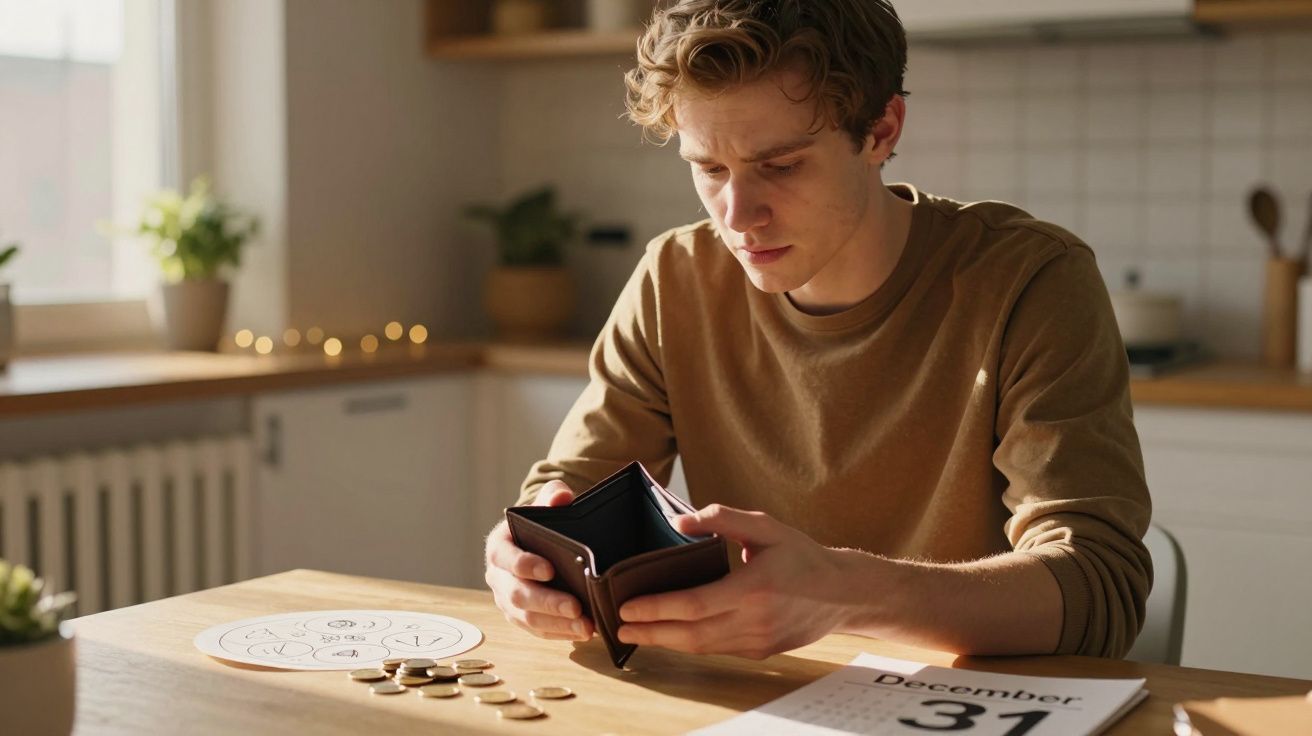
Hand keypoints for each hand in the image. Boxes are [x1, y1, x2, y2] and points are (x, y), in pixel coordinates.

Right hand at [484, 480, 593, 640]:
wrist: (539, 543)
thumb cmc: (542, 523)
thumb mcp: (547, 504)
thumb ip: (553, 497)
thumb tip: (561, 496)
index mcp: (499, 546)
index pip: (506, 557)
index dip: (525, 564)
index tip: (550, 570)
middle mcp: (497, 576)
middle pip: (517, 594)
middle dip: (548, 603)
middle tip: (576, 607)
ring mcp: (507, 600)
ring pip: (527, 618)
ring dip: (557, 624)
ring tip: (586, 626)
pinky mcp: (520, 618)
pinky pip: (537, 632)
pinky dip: (560, 633)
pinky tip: (582, 632)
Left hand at [616, 504, 848, 658]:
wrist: (843, 593)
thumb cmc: (802, 555)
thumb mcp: (765, 526)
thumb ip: (722, 519)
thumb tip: (679, 522)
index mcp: (753, 588)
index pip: (695, 604)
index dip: (658, 608)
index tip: (628, 606)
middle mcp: (755, 620)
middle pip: (691, 635)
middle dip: (651, 633)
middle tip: (620, 627)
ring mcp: (758, 641)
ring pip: (702, 647)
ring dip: (666, 642)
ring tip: (636, 633)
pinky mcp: (761, 652)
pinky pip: (718, 649)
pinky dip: (691, 643)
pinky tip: (672, 635)